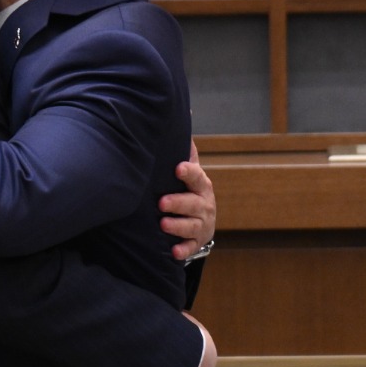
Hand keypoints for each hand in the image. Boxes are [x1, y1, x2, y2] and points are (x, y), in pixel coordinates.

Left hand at [161, 141, 215, 261]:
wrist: (202, 221)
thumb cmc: (189, 190)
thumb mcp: (189, 172)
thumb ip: (185, 150)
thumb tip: (184, 114)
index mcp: (201, 186)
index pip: (197, 177)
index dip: (189, 172)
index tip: (178, 168)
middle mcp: (204, 205)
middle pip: (193, 204)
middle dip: (178, 203)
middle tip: (161, 202)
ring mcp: (202, 225)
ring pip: (191, 226)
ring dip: (178, 226)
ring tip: (163, 224)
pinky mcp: (196, 243)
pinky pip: (191, 248)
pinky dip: (183, 250)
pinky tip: (173, 252)